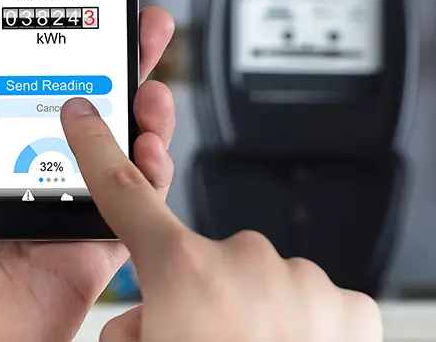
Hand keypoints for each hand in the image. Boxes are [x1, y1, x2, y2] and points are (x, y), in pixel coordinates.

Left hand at [0, 7, 175, 341]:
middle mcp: (29, 179)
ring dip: (143, 115)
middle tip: (144, 31)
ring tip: (150, 89)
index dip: (62, 52)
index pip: (32, 90)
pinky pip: (132, 206)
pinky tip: (149, 147)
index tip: (84, 16)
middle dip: (121, 69)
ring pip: (118, 152)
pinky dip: (150, 175)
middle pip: (85, 113)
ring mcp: (63, 212)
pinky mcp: (91, 251)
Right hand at [60, 100, 382, 341]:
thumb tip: (135, 321)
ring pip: (259, 283)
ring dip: (250, 314)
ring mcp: (303, 280)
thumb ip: (127, 329)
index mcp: (183, 271)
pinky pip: (312, 302)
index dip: (97, 149)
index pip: (125, 193)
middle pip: (199, 261)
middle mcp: (245, 260)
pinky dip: (301, 326)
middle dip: (193, 297)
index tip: (85, 115)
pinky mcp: (350, 307)